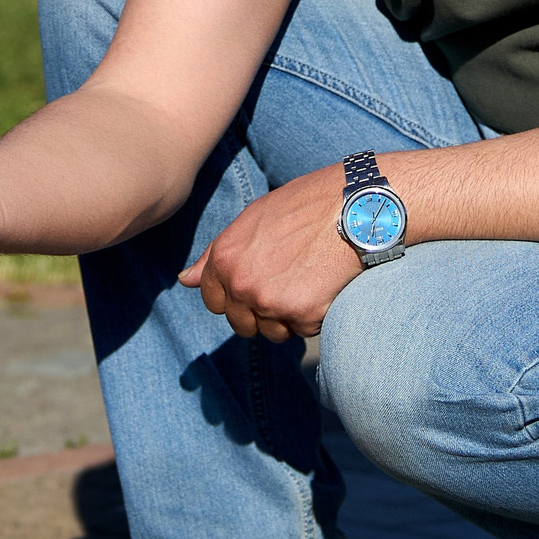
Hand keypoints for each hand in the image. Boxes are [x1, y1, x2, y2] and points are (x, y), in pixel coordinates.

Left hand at [178, 164, 360, 342]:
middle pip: (241, 325)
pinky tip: (325, 285)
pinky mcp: (302, 315)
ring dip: (289, 318)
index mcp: (224, 258)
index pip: (214, 301)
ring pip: (273, 332)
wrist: (353, 206)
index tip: (257, 284)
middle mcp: (241, 283)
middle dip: (261, 313)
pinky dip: (316, 315)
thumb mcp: (252, 220)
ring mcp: (270, 302)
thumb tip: (185, 281)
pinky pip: (304, 330)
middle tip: (289, 283)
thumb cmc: (305, 206)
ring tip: (308, 282)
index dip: (235, 297)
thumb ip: (215, 254)